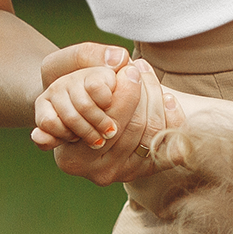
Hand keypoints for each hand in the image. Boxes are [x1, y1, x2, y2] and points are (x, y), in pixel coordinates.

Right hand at [42, 58, 183, 187]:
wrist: (76, 123)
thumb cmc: (69, 95)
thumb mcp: (60, 75)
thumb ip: (86, 61)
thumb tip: (120, 58)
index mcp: (74, 158)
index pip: (112, 121)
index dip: (125, 91)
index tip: (129, 68)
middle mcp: (99, 173)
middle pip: (136, 127)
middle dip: (143, 91)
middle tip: (140, 67)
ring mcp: (124, 175)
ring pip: (154, 133)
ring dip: (156, 98)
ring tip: (148, 75)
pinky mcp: (144, 171)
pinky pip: (170, 148)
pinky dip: (173, 119)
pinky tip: (168, 98)